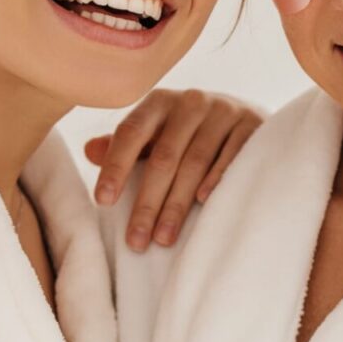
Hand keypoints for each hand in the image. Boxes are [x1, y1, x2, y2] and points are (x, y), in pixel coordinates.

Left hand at [84, 89, 262, 251]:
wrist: (244, 115)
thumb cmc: (188, 132)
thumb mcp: (155, 133)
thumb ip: (124, 145)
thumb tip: (89, 151)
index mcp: (159, 102)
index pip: (130, 132)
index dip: (115, 167)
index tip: (103, 202)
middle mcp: (190, 101)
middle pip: (163, 156)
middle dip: (147, 202)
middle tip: (136, 240)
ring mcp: (224, 111)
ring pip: (194, 162)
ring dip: (177, 204)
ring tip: (163, 237)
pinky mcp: (252, 125)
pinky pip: (232, 156)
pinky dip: (216, 180)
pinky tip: (203, 204)